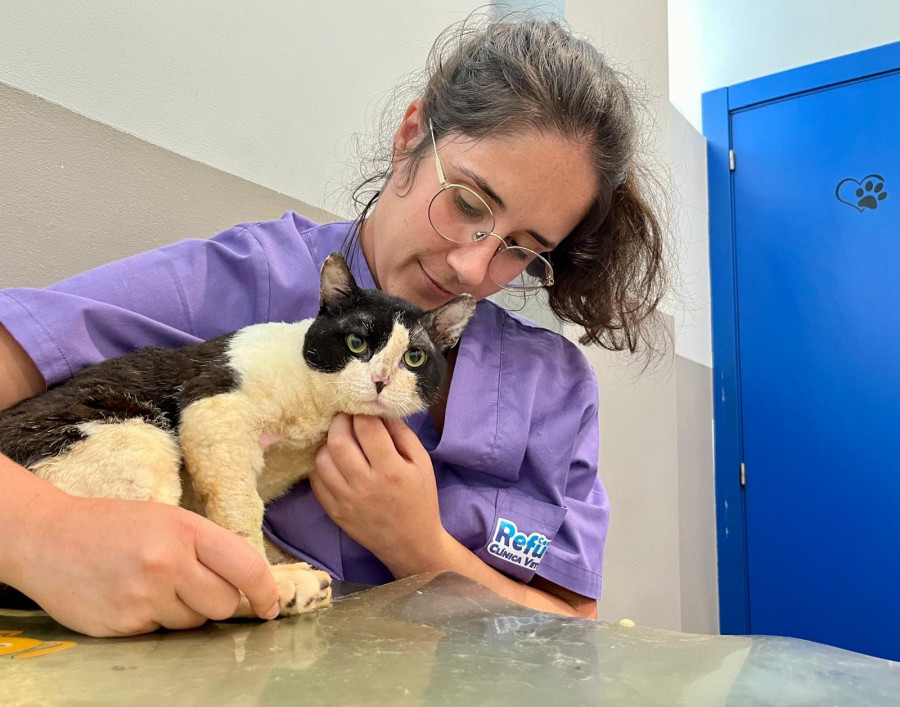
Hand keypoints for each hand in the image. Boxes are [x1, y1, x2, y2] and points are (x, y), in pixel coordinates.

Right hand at [11, 493, 279, 636]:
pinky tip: (132, 598)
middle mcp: (168, 562)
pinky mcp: (123, 625)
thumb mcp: (167, 519)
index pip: (245, 566)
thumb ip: (206, 546)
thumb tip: (248, 580)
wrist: (49, 539)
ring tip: (153, 587)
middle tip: (194, 587)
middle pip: (224, 603)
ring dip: (184, 612)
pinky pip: (161, 634)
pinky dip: (154, 621)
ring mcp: (144, 596)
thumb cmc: (114, 526)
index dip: (266, 590)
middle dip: (218, 602)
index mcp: (185, 529)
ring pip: (194, 623)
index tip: (271, 604)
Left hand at [309, 414, 449, 576]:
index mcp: (391, 470)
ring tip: (339, 439)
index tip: (361, 407)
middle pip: (338, 442)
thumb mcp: (422, 463)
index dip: (361, 412)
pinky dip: (320, 465)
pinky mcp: (334, 512)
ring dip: (327, 443)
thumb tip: (380, 411)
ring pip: (322, 460)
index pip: (367, 429)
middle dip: (339, 421)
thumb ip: (403, 434)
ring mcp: (346, 500)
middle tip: (345, 416)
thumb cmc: (420, 499)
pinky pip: (316, 481)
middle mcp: (365, 485)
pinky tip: (333, 460)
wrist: (411, 543)